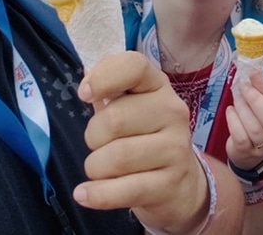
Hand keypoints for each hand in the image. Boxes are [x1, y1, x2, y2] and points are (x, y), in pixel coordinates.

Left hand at [75, 52, 210, 234]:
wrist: (179, 182)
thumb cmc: (142, 136)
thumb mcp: (128, 105)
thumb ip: (107, 85)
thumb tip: (86, 71)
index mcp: (158, 85)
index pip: (134, 67)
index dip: (104, 77)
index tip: (84, 94)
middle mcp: (172, 111)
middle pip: (114, 120)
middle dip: (93, 137)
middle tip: (99, 144)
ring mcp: (175, 148)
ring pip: (116, 157)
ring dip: (95, 167)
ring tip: (101, 169)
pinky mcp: (171, 183)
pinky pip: (125, 190)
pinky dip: (98, 194)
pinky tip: (84, 194)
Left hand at [225, 71, 262, 170]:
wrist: (250, 151)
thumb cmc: (259, 120)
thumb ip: (261, 91)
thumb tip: (250, 71)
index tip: (253, 73)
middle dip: (255, 99)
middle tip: (243, 85)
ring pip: (254, 128)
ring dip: (242, 109)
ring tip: (236, 98)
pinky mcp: (247, 152)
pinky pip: (240, 137)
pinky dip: (233, 121)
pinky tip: (230, 111)